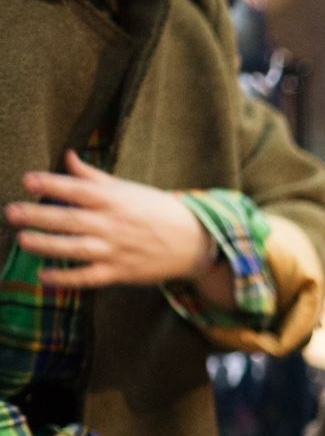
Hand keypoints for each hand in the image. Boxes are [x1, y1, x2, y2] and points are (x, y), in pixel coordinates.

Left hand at [9, 153, 212, 289]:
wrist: (196, 242)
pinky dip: (66, 279)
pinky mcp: (120, 272)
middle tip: (12, 211)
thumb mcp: (129, 189)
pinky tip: (44, 276)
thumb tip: (67, 156)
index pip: (78, 190)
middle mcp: (114, 225)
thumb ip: (93, 177)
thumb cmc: (158, 212)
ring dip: (48, 245)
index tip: (28, 180)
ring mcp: (116, 250)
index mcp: (115, 201)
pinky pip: (89, 277)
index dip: (52, 184)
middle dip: (40, 216)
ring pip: (76, 248)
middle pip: (71, 219)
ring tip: (23, 240)